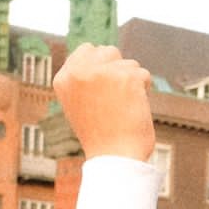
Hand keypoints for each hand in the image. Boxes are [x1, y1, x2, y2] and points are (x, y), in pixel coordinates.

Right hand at [54, 45, 154, 162]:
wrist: (114, 158)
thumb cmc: (100, 134)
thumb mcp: (80, 103)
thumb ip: (84, 78)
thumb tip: (97, 52)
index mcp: (63, 78)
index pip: (87, 50)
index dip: (101, 66)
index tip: (103, 91)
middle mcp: (79, 71)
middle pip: (109, 51)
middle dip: (117, 70)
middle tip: (114, 100)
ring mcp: (103, 73)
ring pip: (129, 63)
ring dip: (131, 82)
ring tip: (122, 108)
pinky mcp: (127, 78)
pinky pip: (144, 75)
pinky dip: (144, 91)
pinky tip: (133, 109)